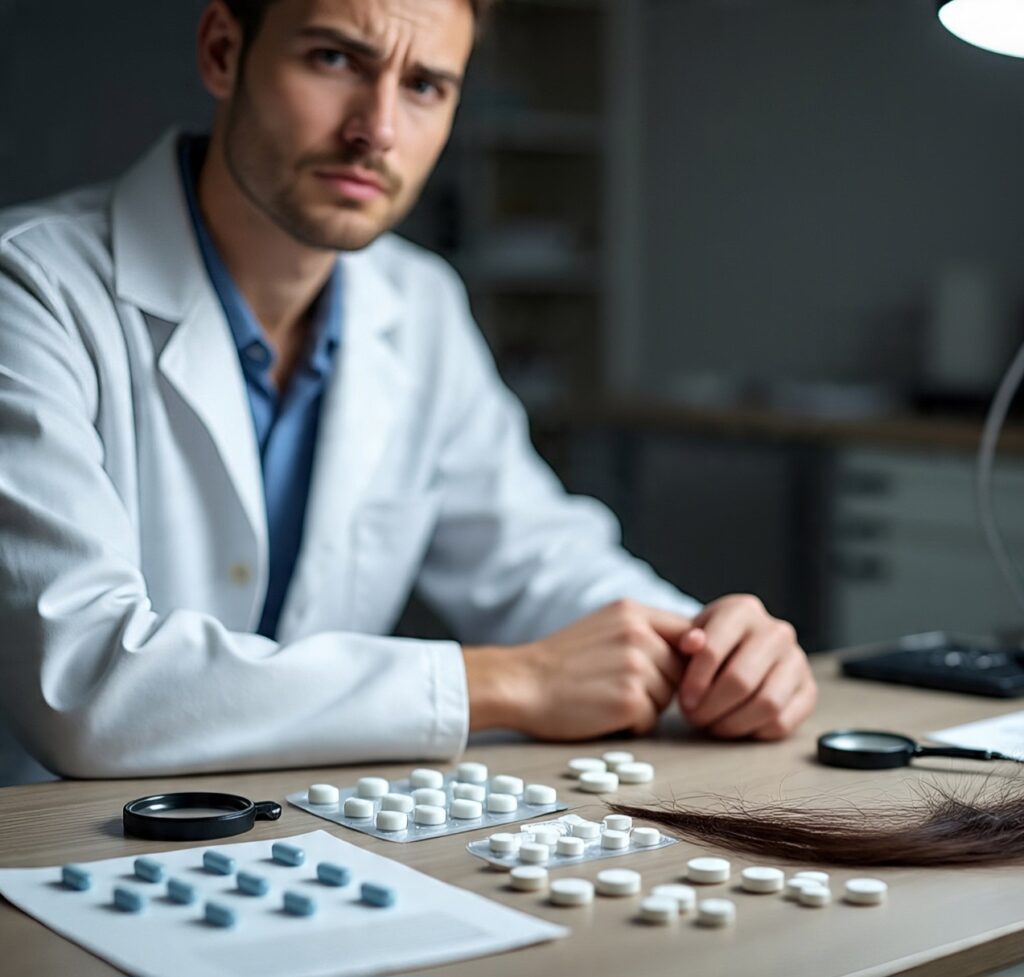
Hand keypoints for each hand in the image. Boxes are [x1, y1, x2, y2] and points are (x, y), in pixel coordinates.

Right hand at [463, 599, 703, 739]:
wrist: (519, 683)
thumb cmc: (560, 661)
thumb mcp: (604, 626)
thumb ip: (647, 631)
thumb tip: (698, 646)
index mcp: (633, 611)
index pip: (689, 634)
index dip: (682, 658)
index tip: (658, 669)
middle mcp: (638, 634)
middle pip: (681, 670)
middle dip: (659, 684)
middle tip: (615, 684)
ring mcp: (635, 667)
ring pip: (668, 697)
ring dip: (645, 705)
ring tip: (606, 696)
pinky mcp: (629, 700)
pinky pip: (651, 720)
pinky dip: (631, 724)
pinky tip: (602, 713)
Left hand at [677, 594, 816, 739]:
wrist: (741, 651)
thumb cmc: (710, 646)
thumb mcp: (691, 636)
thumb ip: (685, 639)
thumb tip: (691, 642)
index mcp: (743, 610)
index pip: (713, 649)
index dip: (695, 681)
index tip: (684, 701)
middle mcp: (777, 631)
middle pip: (740, 680)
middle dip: (712, 707)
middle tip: (696, 718)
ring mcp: (797, 660)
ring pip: (766, 704)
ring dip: (734, 723)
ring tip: (714, 725)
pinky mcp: (809, 690)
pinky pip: (783, 722)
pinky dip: (756, 731)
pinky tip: (738, 726)